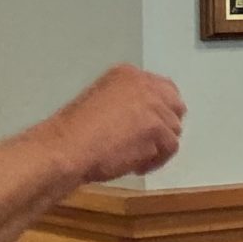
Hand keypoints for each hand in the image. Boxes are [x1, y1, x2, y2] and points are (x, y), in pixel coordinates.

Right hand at [43, 65, 184, 182]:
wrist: (68, 147)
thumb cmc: (76, 131)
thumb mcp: (102, 101)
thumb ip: (127, 103)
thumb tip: (145, 119)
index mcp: (128, 74)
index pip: (162, 88)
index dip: (160, 111)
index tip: (148, 127)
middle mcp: (145, 84)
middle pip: (174, 107)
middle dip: (165, 127)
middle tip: (148, 144)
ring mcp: (153, 106)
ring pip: (173, 130)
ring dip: (157, 147)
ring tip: (134, 158)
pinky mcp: (158, 129)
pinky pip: (170, 148)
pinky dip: (155, 161)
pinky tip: (135, 167)